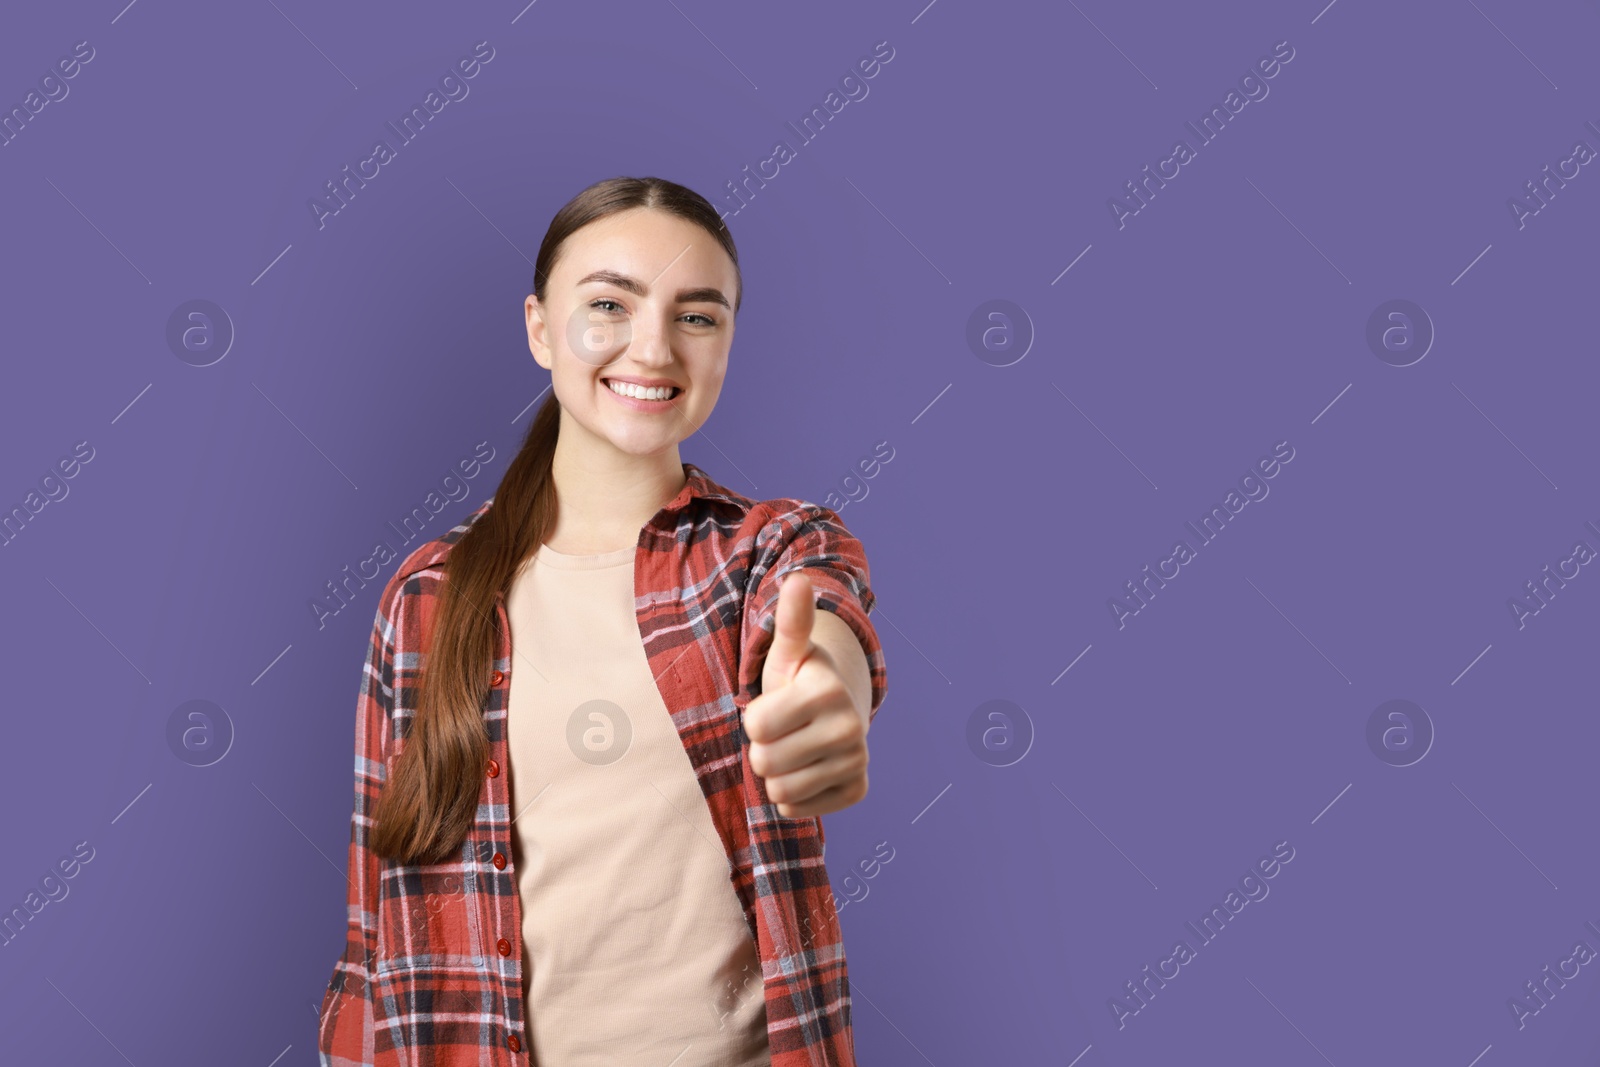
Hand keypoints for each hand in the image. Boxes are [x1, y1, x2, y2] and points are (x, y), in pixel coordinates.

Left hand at [744, 571, 869, 817]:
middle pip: (765, 762)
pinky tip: (808, 768)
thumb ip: (791, 620)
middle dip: (763, 748)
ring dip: (777, 772)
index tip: (774, 706)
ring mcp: (857, 761)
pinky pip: (796, 809)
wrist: (833, 711)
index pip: (756, 727)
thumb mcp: (788, 651)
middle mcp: (851, 727)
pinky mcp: (857, 790)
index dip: (754, 718)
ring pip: (780, 790)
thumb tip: (797, 580)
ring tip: (794, 748)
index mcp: (828, 691)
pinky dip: (794, 794)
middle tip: (783, 731)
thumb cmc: (798, 679)